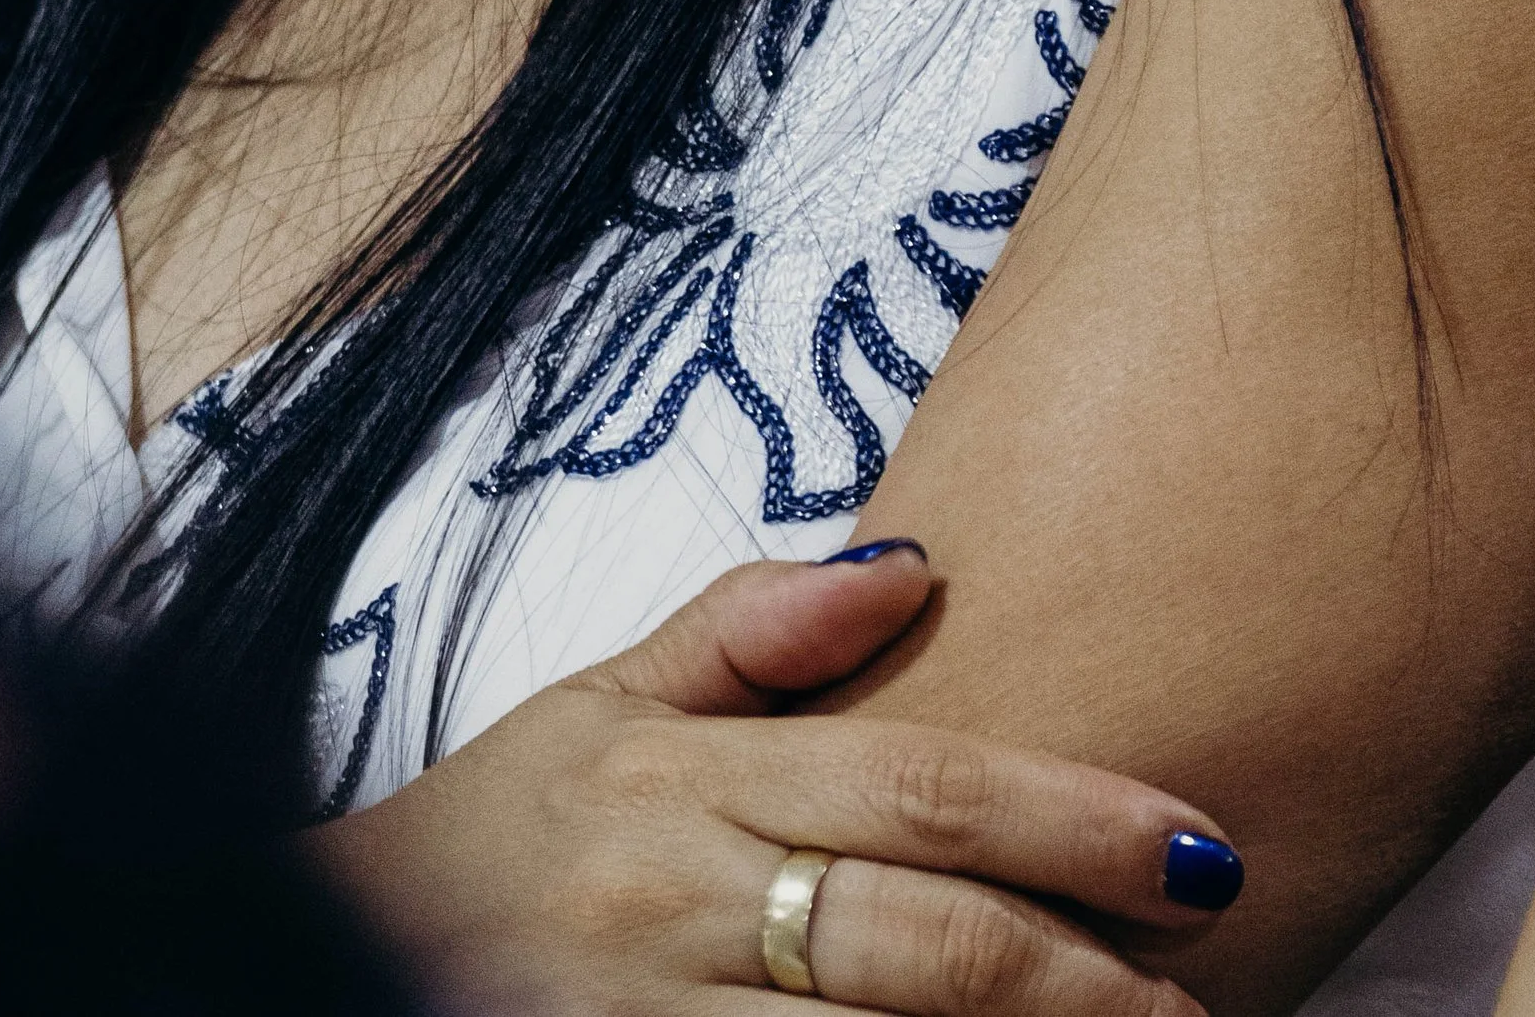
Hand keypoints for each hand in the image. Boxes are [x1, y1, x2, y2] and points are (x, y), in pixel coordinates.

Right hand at [314, 544, 1237, 1012]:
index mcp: (684, 782)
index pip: (921, 788)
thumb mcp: (600, 706)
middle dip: (1086, 984)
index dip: (1075, 820)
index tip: (1203, 851)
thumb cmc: (495, 840)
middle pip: (924, 942)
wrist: (331, 967)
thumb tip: (918, 562)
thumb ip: (751, 628)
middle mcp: (676, 905)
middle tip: (1203, 1005)